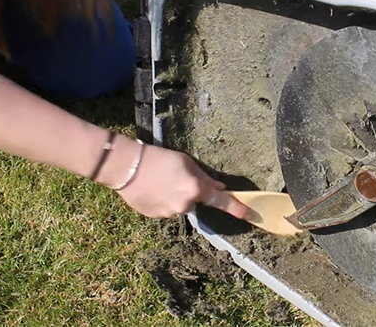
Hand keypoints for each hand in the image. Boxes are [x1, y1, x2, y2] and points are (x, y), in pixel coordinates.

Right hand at [112, 143, 251, 219]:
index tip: (250, 215)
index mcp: (195, 190)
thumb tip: (220, 187)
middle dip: (188, 191)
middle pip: (194, 200)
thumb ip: (205, 177)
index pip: (221, 201)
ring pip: (178, 206)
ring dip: (174, 196)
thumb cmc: (159, 158)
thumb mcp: (186, 162)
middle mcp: (184, 205)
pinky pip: (165, 209)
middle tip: (173, 176)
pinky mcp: (154, 217)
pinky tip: (151, 189)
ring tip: (158, 181)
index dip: (237, 208)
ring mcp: (168, 213)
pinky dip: (161, 201)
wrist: (126, 167)